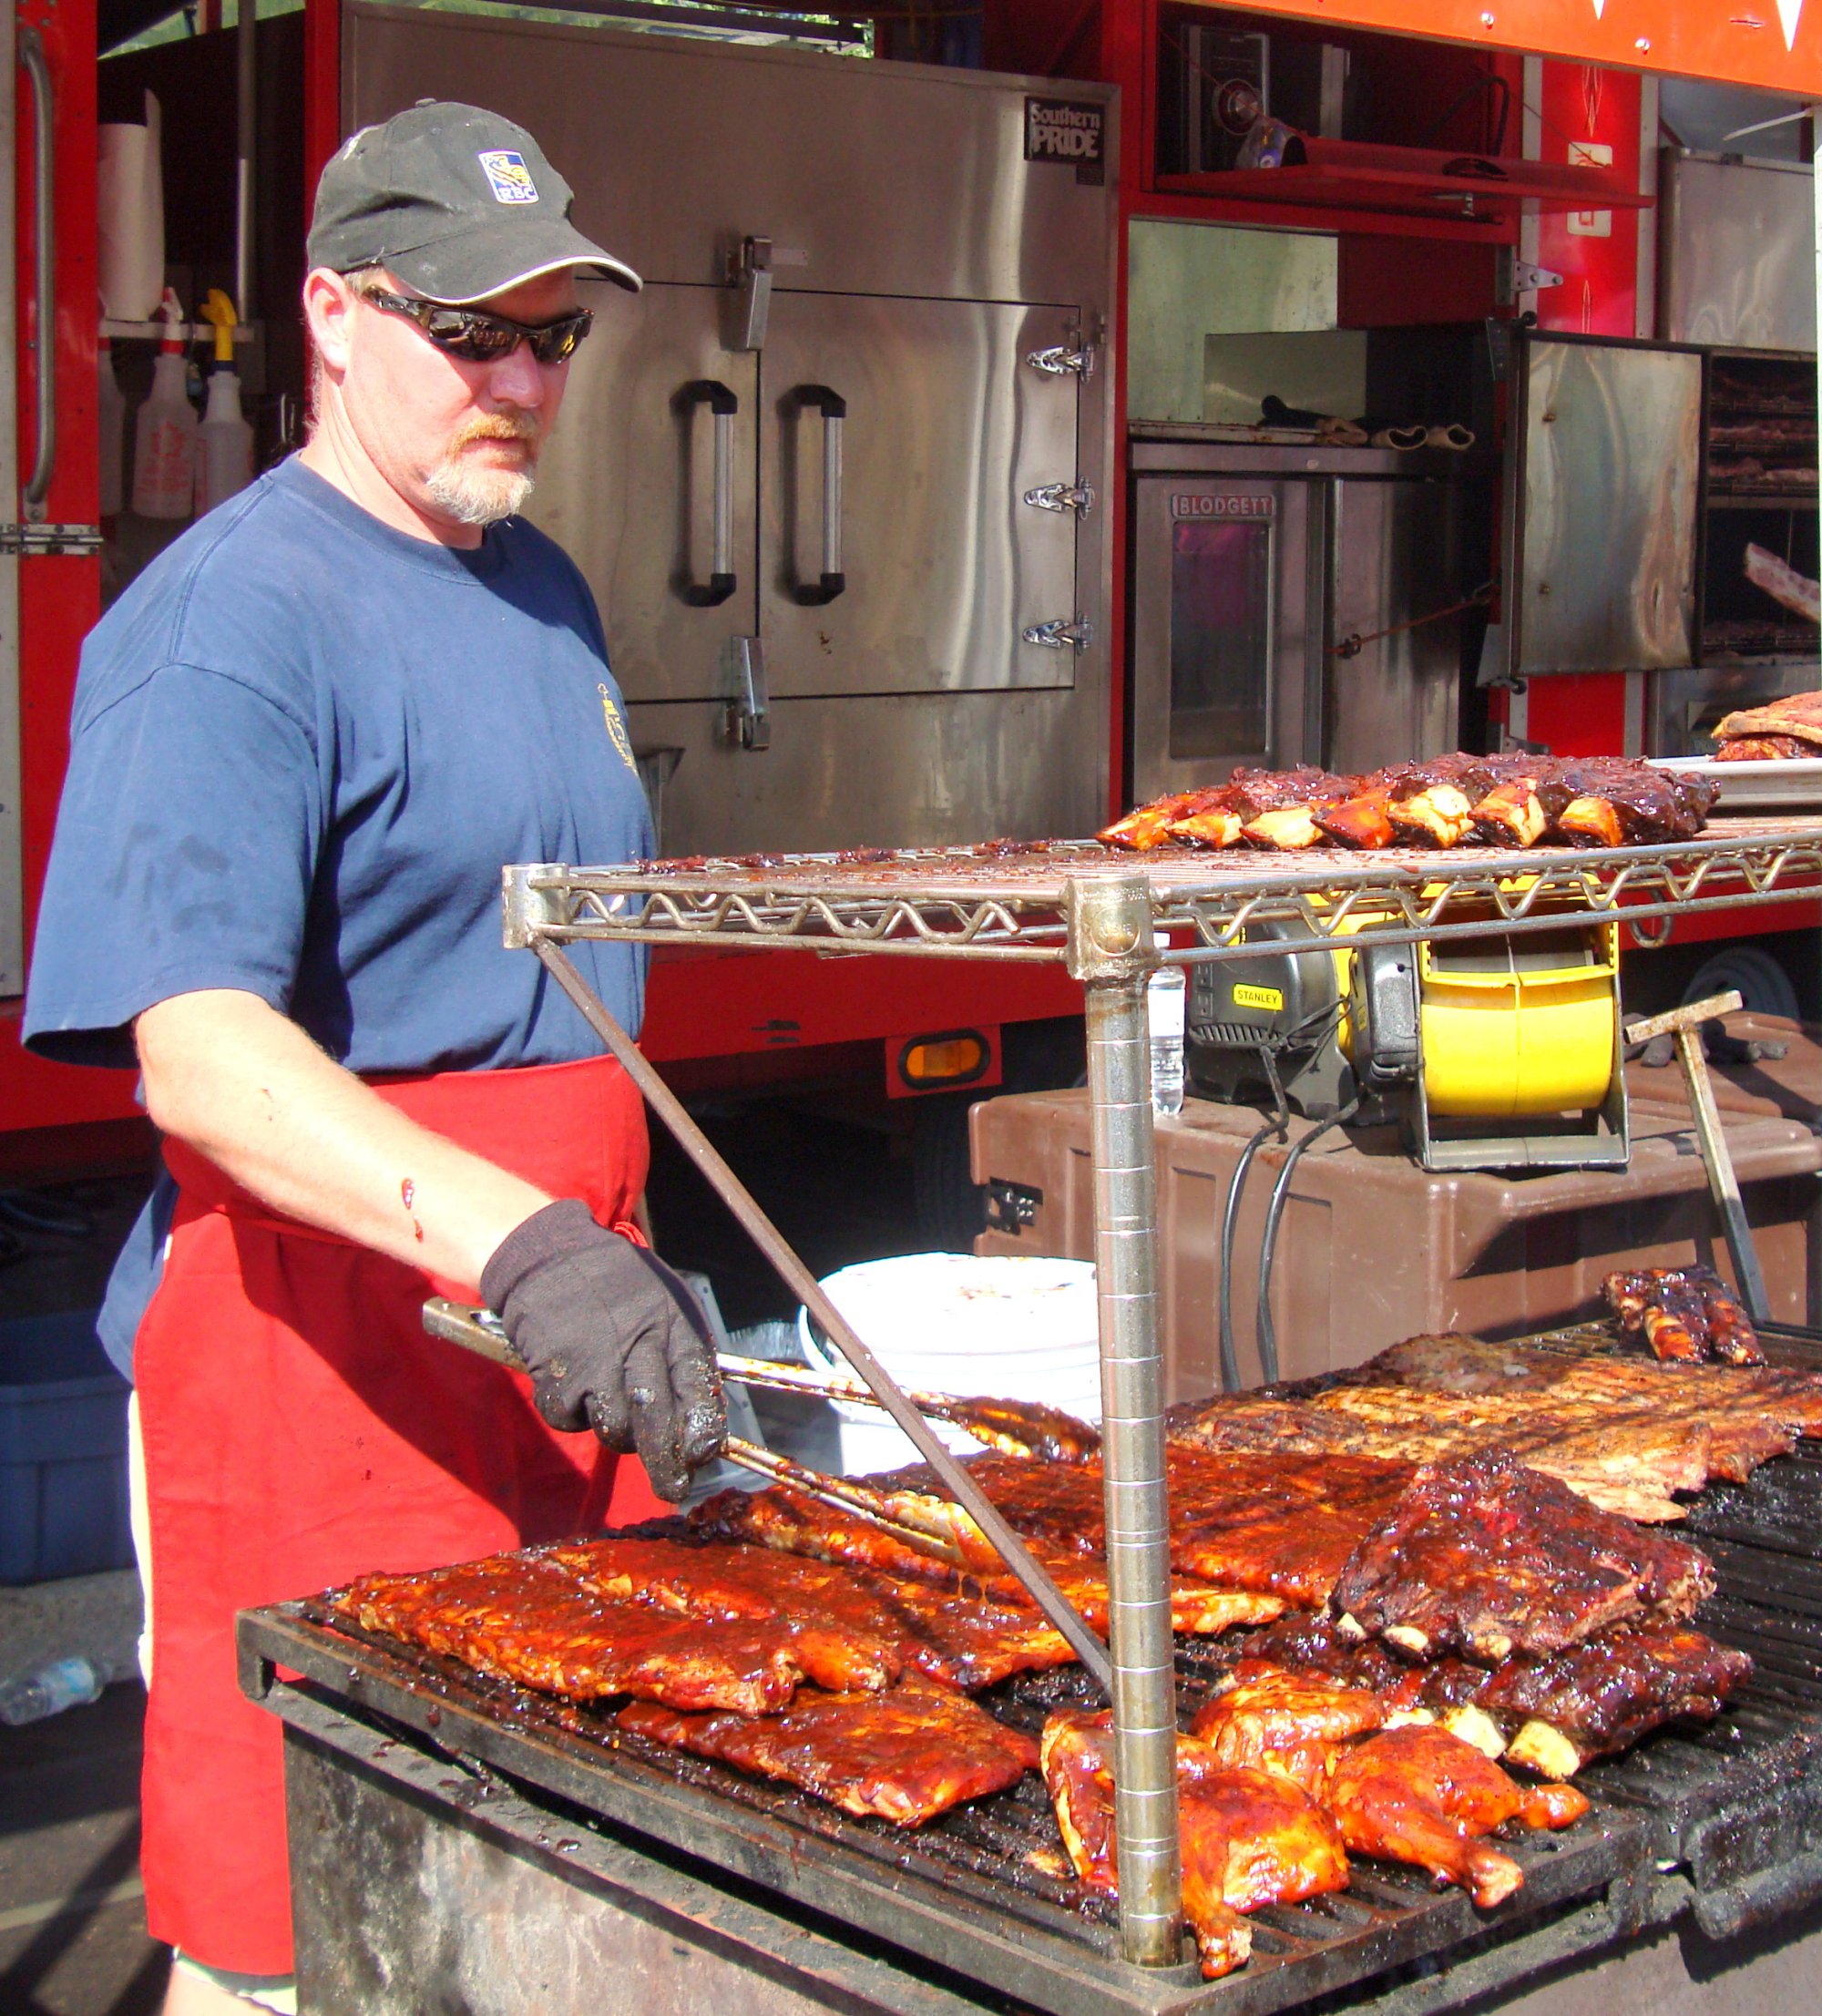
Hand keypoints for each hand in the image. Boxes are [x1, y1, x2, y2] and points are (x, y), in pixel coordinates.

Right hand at [479, 1200, 726, 1500]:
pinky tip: (576, 1387)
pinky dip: (573, 1414)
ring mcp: (594, 1361)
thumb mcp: (664, 1304)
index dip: (703, 1433)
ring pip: (614, 1430)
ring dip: (616, 1432)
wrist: (552, 1256)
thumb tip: (697, 1418)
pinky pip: (570, 1419)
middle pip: (657, 1422)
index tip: (703, 1456)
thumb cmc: (616, 1284)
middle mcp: (637, 1345)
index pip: (698, 1391)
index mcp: (673, 1326)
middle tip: (672, 1489)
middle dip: (667, 1465)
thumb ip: (680, 1355)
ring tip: (611, 1405)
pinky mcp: (555, 1373)